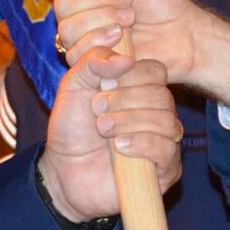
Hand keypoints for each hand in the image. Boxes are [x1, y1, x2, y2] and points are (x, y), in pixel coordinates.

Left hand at [40, 50, 183, 220]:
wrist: (64, 172)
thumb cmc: (72, 129)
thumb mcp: (74, 85)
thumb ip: (94, 61)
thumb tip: (125, 58)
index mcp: (140, 89)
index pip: (155, 70)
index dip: (130, 74)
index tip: (101, 85)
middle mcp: (157, 112)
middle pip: (162, 94)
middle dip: (125, 99)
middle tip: (97, 109)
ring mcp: (164, 140)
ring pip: (166, 120)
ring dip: (130, 121)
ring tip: (103, 128)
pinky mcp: (165, 169)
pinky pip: (166, 149)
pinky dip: (141, 143)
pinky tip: (119, 147)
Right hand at [48, 0, 229, 110]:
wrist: (181, 32)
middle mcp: (76, 11)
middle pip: (62, 4)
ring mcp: (80, 38)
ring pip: (68, 28)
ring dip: (104, 18)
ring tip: (130, 18)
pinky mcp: (88, 62)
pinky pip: (77, 52)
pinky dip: (103, 40)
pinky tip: (124, 38)